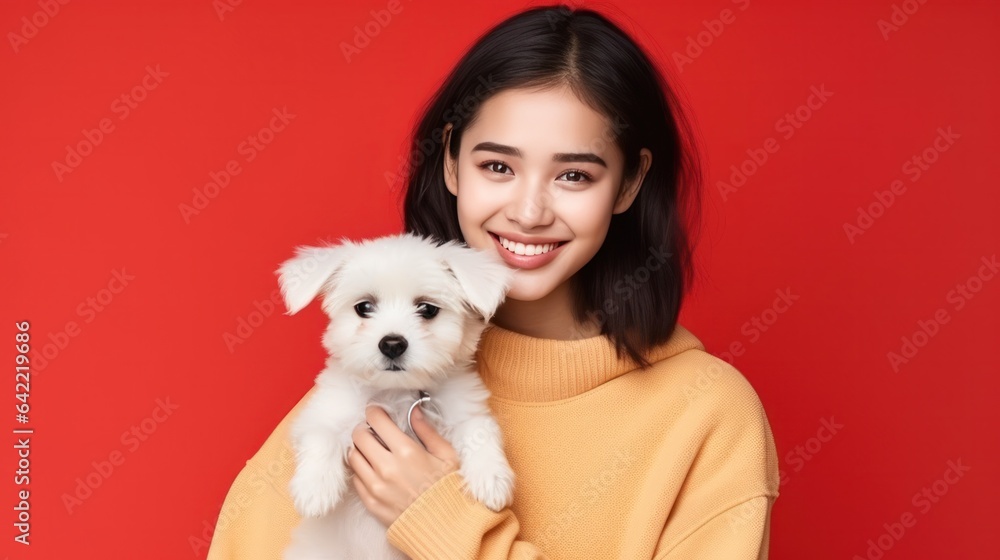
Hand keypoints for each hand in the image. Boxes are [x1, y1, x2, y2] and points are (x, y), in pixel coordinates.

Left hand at [348, 404, 460, 526]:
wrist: (444, 525)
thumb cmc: (447, 489)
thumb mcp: (446, 455)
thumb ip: (427, 430)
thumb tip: (414, 411)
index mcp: (407, 452)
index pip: (376, 421)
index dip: (374, 412)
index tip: (376, 412)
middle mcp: (387, 468)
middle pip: (359, 437)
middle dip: (364, 429)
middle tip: (372, 430)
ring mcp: (376, 487)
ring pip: (353, 457)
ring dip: (360, 449)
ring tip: (371, 450)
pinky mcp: (371, 503)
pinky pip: (355, 479)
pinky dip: (361, 470)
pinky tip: (373, 469)